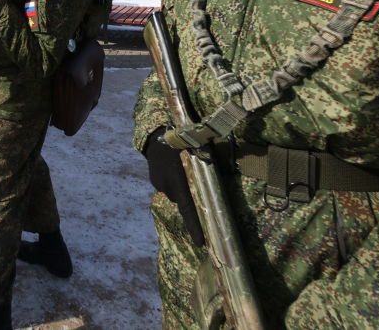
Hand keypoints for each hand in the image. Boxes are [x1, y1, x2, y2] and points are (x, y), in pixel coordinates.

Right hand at [146, 130, 204, 246]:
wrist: (154, 134)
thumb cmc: (180, 139)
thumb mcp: (196, 149)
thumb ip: (206, 165)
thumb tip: (224, 176)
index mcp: (177, 180)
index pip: (187, 209)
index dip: (194, 227)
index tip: (200, 243)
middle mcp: (167, 186)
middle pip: (183, 201)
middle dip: (190, 198)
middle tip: (198, 188)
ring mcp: (159, 184)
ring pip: (176, 193)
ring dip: (182, 189)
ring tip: (184, 172)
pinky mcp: (154, 181)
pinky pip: (168, 187)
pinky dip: (174, 183)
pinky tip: (175, 170)